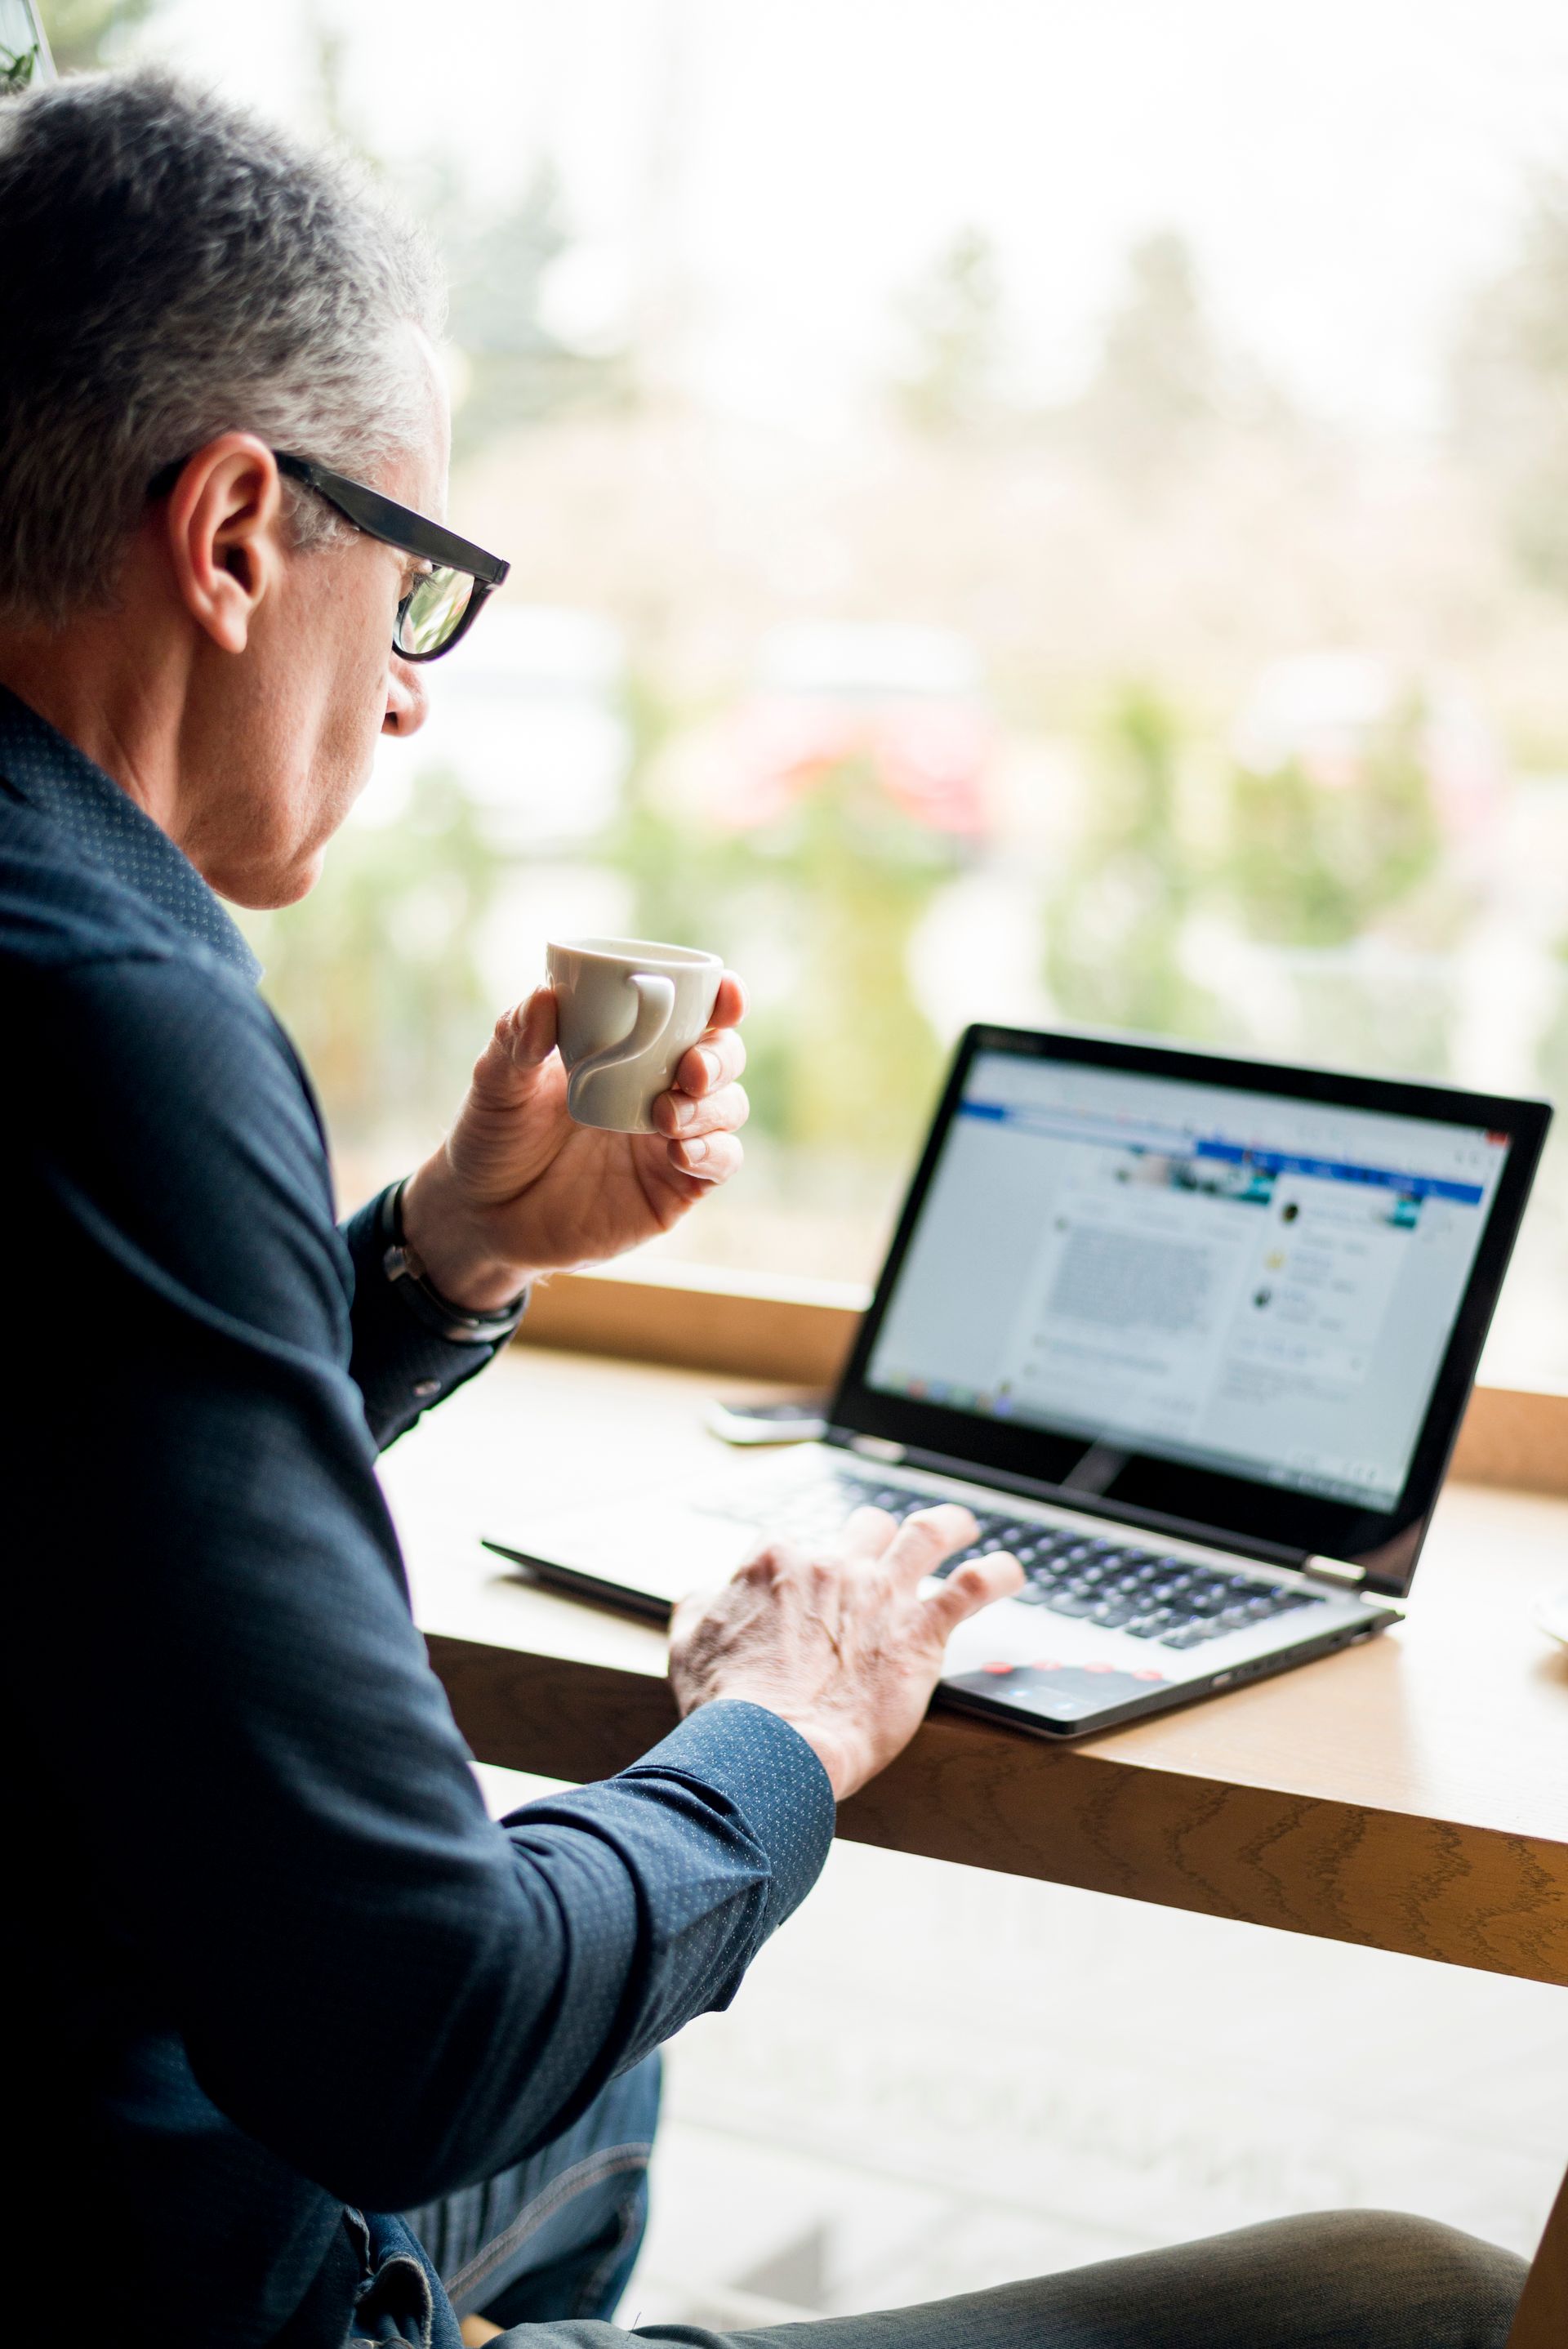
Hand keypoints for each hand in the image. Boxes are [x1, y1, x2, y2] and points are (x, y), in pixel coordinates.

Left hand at [398, 974, 748, 1310]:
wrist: (482, 1214)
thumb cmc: (492, 1136)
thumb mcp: (495, 1082)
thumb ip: (517, 1037)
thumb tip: (546, 996)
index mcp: (628, 1048)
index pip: (691, 1013)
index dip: (721, 1000)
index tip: (723, 993)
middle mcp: (659, 1087)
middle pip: (723, 1057)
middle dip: (719, 1056)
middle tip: (689, 1069)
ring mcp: (670, 1138)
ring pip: (728, 1108)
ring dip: (712, 1106)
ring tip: (666, 1116)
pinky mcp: (673, 1188)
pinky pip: (719, 1164)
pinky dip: (713, 1153)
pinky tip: (682, 1152)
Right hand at [668, 1505, 1023, 1801]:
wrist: (768, 1748)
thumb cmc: (726, 1707)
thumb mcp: (689, 1643)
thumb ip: (701, 1606)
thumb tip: (710, 1593)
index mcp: (774, 1564)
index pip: (791, 1546)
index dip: (799, 1570)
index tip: (804, 1593)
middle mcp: (831, 1565)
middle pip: (863, 1528)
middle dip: (874, 1537)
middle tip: (885, 1553)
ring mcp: (880, 1594)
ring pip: (926, 1533)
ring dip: (948, 1524)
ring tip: (962, 1525)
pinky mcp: (920, 1632)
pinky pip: (973, 1587)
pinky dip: (997, 1573)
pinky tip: (1010, 1573)